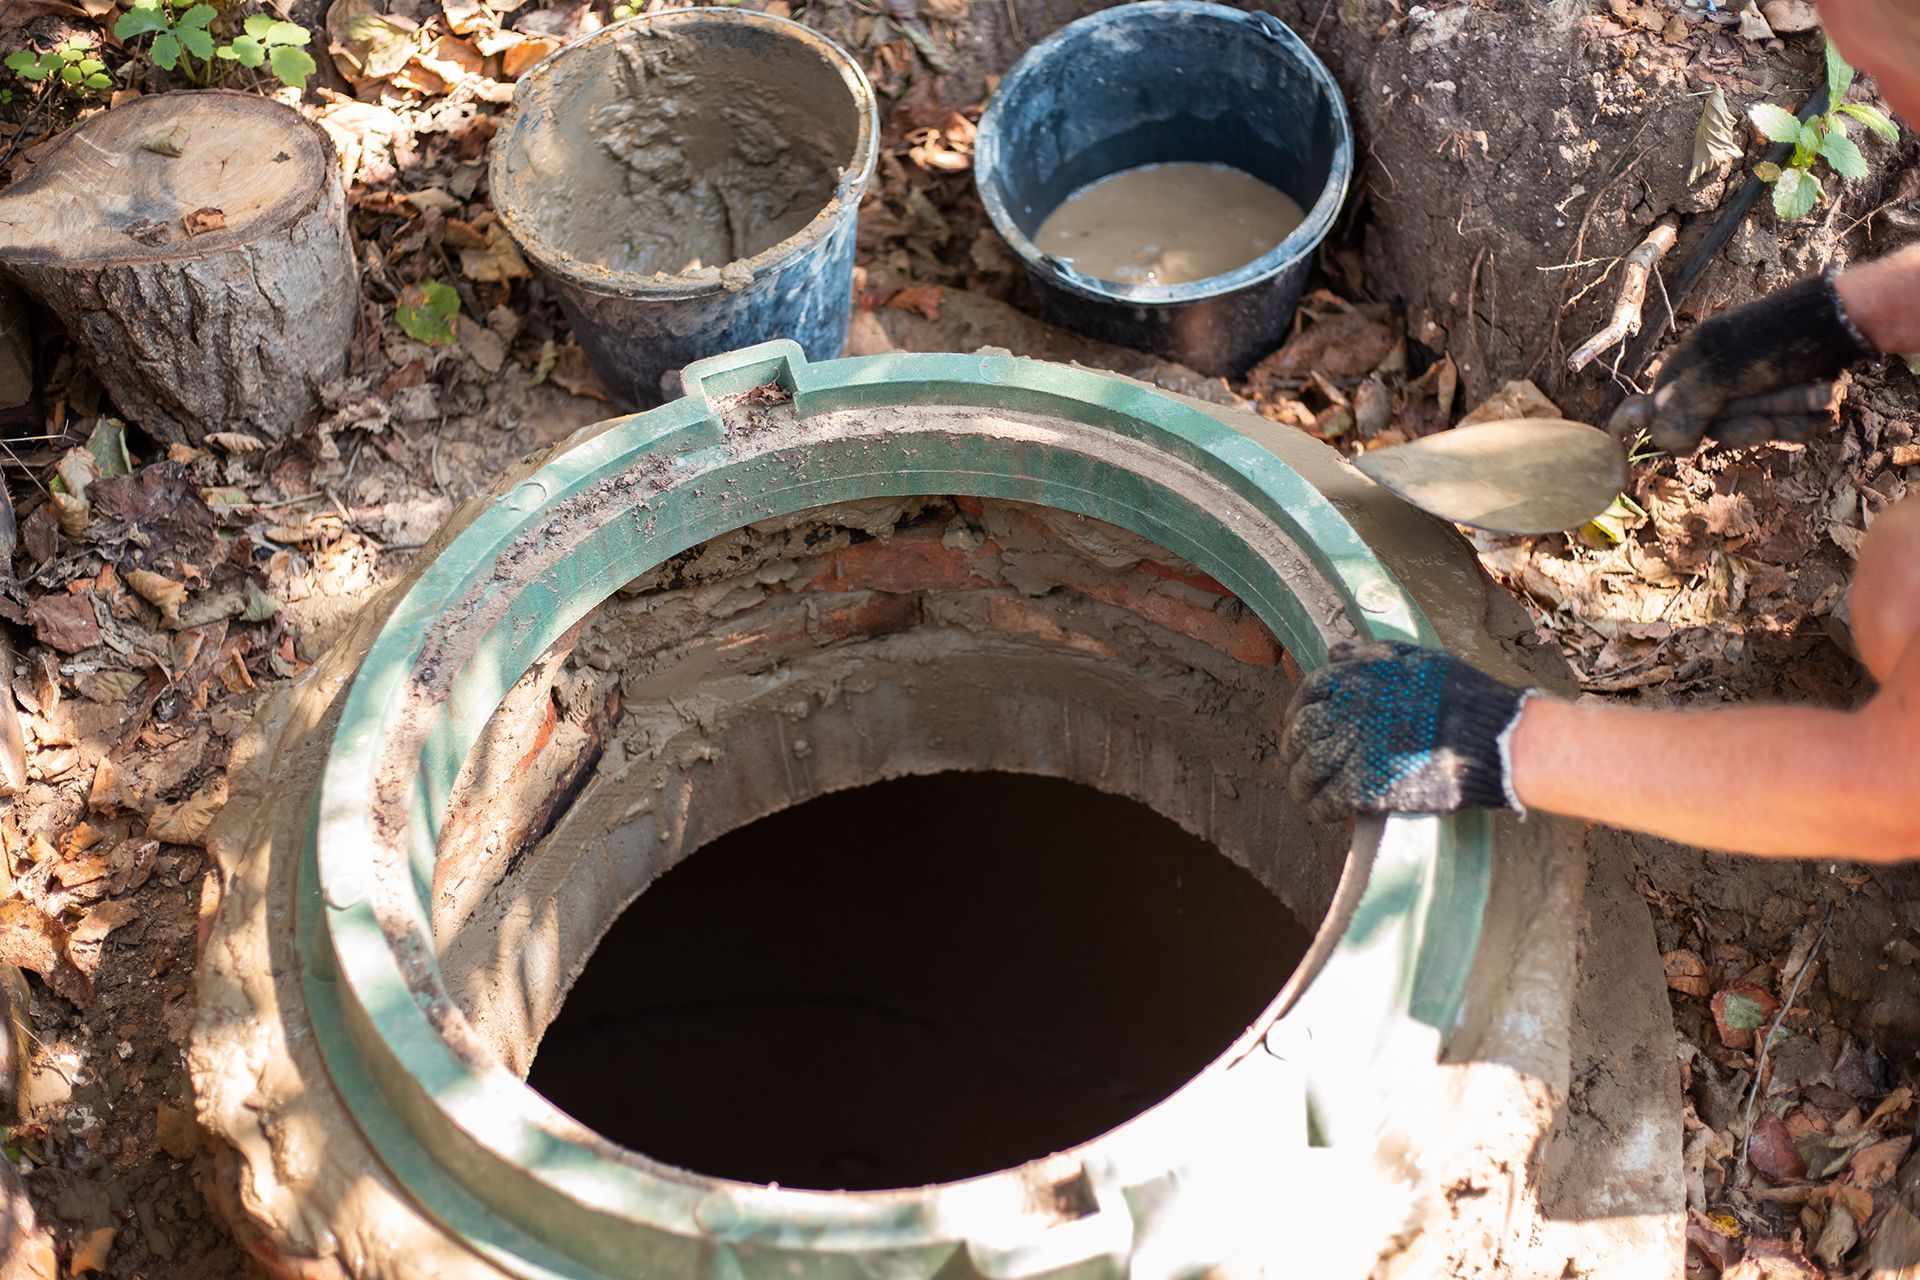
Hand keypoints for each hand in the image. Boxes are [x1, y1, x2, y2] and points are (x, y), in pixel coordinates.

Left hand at [1280, 641, 1534, 820]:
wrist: (1495, 737)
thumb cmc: (1462, 695)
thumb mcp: (1417, 658)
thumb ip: (1372, 655)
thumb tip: (1335, 653)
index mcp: (1358, 679)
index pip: (1309, 692)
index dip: (1298, 710)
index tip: (1298, 724)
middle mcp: (1348, 712)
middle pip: (1301, 733)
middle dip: (1293, 750)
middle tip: (1295, 763)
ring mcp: (1356, 750)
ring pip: (1308, 769)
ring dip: (1300, 783)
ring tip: (1304, 793)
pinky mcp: (1368, 787)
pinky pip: (1328, 800)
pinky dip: (1319, 808)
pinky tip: (1321, 813)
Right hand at [1609, 269, 1874, 453]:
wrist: (1848, 322)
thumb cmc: (1777, 342)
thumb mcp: (1721, 375)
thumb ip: (1684, 410)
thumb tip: (1663, 445)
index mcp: (1694, 363)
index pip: (1658, 405)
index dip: (1664, 426)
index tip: (1672, 443)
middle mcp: (1720, 376)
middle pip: (1713, 428)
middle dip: (1744, 427)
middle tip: (1764, 420)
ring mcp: (1756, 387)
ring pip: (1755, 430)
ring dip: (1783, 422)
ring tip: (1803, 397)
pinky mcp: (1788, 397)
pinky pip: (1787, 428)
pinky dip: (1805, 421)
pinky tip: (1818, 403)